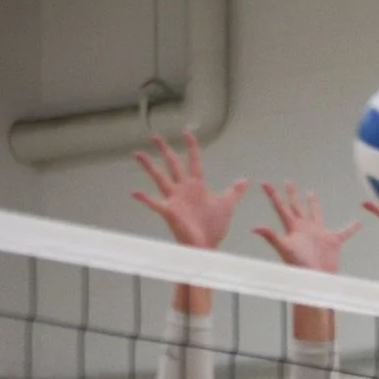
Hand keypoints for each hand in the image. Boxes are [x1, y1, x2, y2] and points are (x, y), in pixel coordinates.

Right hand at [130, 134, 244, 248]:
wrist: (206, 245)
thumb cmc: (213, 226)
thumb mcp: (226, 204)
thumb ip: (234, 191)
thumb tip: (244, 180)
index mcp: (196, 186)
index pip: (194, 161)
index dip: (192, 147)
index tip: (187, 133)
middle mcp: (183, 189)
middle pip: (173, 165)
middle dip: (165, 150)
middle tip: (155, 136)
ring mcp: (174, 199)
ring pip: (160, 178)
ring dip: (149, 166)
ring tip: (138, 154)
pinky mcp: (169, 212)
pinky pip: (154, 203)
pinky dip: (144, 198)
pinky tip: (134, 192)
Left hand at [252, 183, 359, 272]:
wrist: (317, 279)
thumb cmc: (300, 266)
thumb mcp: (285, 249)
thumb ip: (272, 237)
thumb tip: (255, 228)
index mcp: (293, 228)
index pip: (281, 207)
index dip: (273, 195)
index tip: (265, 183)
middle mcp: (305, 228)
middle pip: (296, 207)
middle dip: (292, 194)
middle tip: (288, 182)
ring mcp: (319, 234)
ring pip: (315, 214)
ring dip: (313, 204)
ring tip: (310, 193)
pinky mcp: (333, 242)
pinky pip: (345, 232)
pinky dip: (352, 228)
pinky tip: (358, 223)